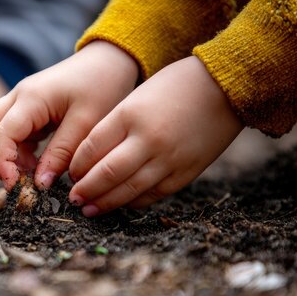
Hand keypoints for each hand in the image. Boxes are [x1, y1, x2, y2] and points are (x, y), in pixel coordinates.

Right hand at [0, 41, 138, 190]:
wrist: (109, 60)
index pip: (2, 134)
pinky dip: (17, 153)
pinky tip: (35, 166)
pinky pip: (11, 133)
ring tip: (29, 177)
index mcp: (31, 98)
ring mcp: (20, 102)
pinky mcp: (28, 110)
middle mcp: (18, 97)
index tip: (14, 186)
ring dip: (4, 157)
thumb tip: (40, 184)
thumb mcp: (87, 123)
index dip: (3, 163)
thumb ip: (61, 153)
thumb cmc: (102, 85)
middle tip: (13, 184)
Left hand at [68, 56, 243, 215]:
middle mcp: (148, 139)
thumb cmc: (175, 87)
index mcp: (130, 114)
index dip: (77, 166)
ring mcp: (168, 158)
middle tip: (73, 198)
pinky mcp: (186, 172)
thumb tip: (89, 159)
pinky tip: (121, 203)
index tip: (70, 174)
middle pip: (107, 173)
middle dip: (86, 190)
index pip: (92, 147)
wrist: (226, 87)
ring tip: (89, 209)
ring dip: (105, 202)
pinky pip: (153, 194)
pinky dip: (133, 201)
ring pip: (128, 189)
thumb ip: (114, 126)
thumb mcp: (136, 98)